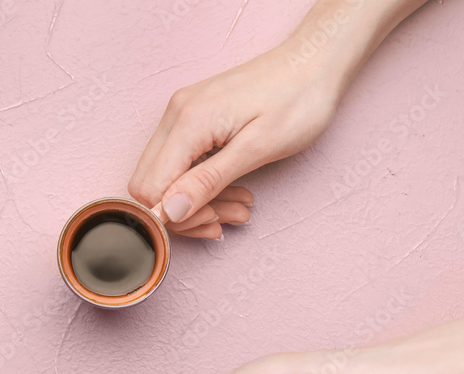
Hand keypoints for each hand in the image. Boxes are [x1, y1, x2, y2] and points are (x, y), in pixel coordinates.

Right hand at [128, 41, 342, 238]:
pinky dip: (203, 183)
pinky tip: (233, 190)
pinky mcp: (193, 117)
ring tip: (240, 208)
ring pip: (167, 176)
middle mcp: (176, 115)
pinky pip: (182, 161)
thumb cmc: (297, 101)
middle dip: (186, 212)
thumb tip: (169, 212)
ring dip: (199, 200)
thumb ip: (208, 181)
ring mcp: (182, 114)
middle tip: (225, 221)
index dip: (173, 216)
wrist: (314, 62)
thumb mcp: (257, 149)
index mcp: (188, 122)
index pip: (150, 188)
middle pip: (151, 184)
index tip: (211, 222)